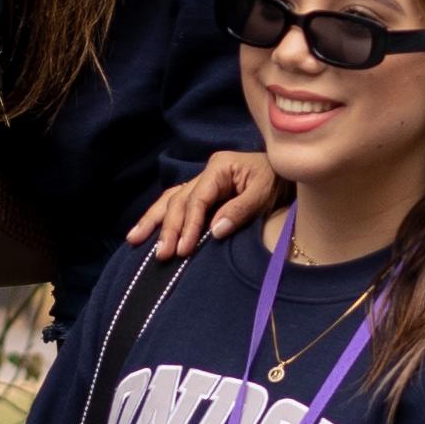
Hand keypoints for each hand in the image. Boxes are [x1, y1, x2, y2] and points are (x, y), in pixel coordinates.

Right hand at [130, 149, 283, 263]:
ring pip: (170, 200)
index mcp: (219, 168)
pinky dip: (161, 216)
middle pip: (179, 201)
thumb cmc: (279, 181)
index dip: (188, 225)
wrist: (290, 173)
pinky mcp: (204, 192)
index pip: (197, 199)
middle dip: (168, 229)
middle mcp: (206, 172)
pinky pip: (177, 203)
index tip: (184, 249)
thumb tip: (214, 231)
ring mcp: (202, 181)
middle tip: (161, 255)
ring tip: (134, 240)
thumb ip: (240, 210)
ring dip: (153, 221)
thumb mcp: (265, 193)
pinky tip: (145, 230)